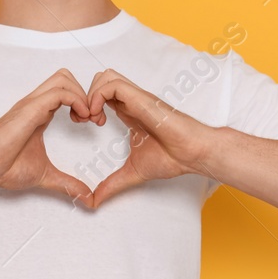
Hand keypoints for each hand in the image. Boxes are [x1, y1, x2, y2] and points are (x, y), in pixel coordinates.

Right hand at [0, 69, 96, 204]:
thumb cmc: (4, 167)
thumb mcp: (46, 175)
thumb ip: (67, 184)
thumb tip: (86, 198)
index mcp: (38, 114)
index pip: (65, 91)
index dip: (83, 103)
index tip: (91, 123)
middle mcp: (36, 104)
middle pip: (65, 77)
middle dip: (85, 93)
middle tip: (91, 118)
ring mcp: (32, 104)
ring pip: (63, 78)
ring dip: (82, 95)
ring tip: (87, 118)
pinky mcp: (30, 109)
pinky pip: (59, 92)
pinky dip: (76, 100)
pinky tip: (80, 119)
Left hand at [85, 68, 215, 206]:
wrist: (194, 154)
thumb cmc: (172, 158)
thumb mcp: (132, 172)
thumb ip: (112, 184)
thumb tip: (94, 201)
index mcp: (129, 113)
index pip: (102, 95)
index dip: (86, 106)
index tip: (84, 124)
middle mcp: (131, 102)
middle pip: (100, 80)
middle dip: (84, 96)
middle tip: (84, 120)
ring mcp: (136, 98)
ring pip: (105, 77)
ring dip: (91, 95)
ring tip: (92, 118)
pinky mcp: (141, 98)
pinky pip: (113, 84)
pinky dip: (99, 96)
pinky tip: (99, 117)